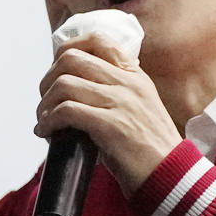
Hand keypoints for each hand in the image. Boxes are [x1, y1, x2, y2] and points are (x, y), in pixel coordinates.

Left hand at [34, 32, 182, 195]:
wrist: (171, 176)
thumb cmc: (150, 148)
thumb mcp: (139, 107)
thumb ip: (115, 92)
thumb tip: (75, 88)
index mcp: (134, 75)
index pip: (98, 40)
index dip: (68, 48)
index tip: (55, 68)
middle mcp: (128, 83)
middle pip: (72, 59)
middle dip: (48, 79)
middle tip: (46, 101)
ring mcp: (121, 103)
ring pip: (64, 84)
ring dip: (45, 104)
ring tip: (44, 120)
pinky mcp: (111, 126)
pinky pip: (67, 111)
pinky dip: (48, 121)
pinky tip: (46, 132)